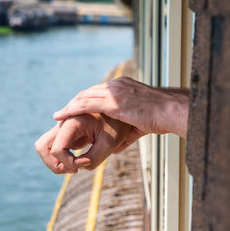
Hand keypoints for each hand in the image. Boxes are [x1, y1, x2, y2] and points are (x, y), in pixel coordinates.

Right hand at [35, 113, 139, 173]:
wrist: (123, 111)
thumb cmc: (119, 124)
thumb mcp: (110, 143)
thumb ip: (95, 158)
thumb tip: (80, 168)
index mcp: (73, 121)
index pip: (58, 149)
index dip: (70, 162)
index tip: (88, 163)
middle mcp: (64, 123)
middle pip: (42, 147)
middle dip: (54, 164)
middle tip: (75, 169)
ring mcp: (64, 128)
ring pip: (45, 147)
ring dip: (56, 162)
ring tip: (77, 167)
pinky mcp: (68, 132)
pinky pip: (57, 147)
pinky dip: (64, 158)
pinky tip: (82, 160)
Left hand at [53, 76, 188, 138]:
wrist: (170, 111)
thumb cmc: (162, 116)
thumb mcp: (142, 121)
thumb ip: (128, 131)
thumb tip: (119, 145)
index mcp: (124, 85)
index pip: (99, 90)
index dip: (86, 100)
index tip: (76, 109)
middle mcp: (117, 85)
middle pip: (89, 92)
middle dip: (75, 102)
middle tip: (63, 112)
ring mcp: (115, 92)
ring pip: (84, 97)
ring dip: (69, 106)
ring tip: (58, 115)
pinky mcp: (113, 102)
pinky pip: (86, 104)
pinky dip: (72, 110)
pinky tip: (61, 116)